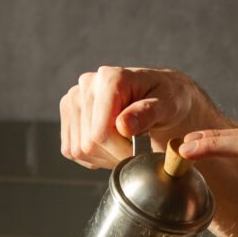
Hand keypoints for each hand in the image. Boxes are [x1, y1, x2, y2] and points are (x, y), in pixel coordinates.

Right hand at [59, 66, 211, 169]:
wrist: (159, 95)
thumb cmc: (167, 98)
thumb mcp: (168, 105)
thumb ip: (147, 113)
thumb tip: (123, 125)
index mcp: (110, 78)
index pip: (101, 133)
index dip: (122, 152)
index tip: (141, 152)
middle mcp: (86, 85)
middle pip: (89, 144)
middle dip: (115, 155)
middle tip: (136, 149)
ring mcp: (74, 98)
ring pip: (78, 149)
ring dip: (104, 157)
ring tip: (125, 145)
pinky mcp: (69, 113)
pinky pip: (71, 150)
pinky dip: (92, 156)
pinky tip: (111, 145)